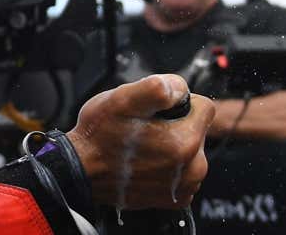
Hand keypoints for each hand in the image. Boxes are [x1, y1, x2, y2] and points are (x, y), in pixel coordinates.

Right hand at [67, 74, 212, 207]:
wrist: (80, 171)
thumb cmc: (98, 136)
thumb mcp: (123, 98)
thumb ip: (158, 87)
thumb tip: (181, 88)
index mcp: (185, 142)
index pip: (204, 106)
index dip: (177, 102)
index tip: (154, 111)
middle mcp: (192, 168)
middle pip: (198, 129)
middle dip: (174, 125)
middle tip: (143, 129)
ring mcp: (184, 187)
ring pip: (191, 150)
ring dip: (171, 145)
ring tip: (141, 147)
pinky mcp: (175, 199)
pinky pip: (183, 171)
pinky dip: (168, 167)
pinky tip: (144, 163)